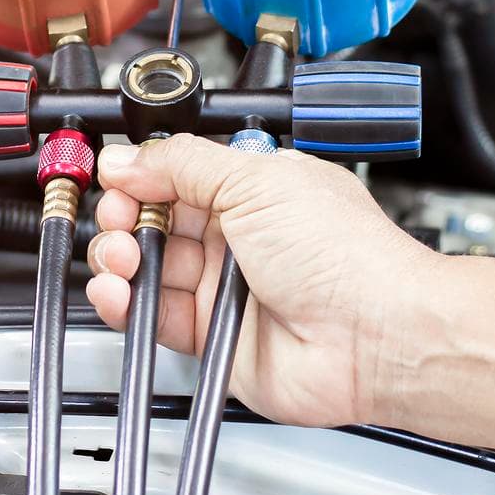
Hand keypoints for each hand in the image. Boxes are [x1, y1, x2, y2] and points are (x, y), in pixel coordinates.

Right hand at [85, 134, 439, 427]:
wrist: (375, 336)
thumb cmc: (345, 257)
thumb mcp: (257, 181)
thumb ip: (182, 165)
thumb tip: (127, 158)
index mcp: (253, 191)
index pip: (177, 177)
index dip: (143, 178)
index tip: (119, 179)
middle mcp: (237, 237)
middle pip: (155, 222)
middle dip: (125, 217)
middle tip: (122, 219)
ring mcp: (223, 288)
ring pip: (148, 269)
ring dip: (121, 258)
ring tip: (123, 256)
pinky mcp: (211, 336)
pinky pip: (153, 317)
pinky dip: (126, 303)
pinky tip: (120, 290)